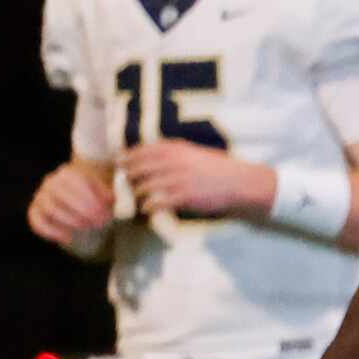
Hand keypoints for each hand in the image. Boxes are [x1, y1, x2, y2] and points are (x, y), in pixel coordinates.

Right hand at [27, 163, 113, 247]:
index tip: (107, 212)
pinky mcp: (34, 211)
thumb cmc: (94, 191)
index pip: (78, 183)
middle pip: (63, 196)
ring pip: (51, 209)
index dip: (93, 199)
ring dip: (70, 221)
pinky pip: (37, 222)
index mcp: (67, 173)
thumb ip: (107, 194)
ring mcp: (40, 197)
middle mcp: (50, 182)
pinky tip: (68, 238)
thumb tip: (109, 202)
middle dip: (84, 211)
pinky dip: (51, 232)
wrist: (78, 192)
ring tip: (87, 227)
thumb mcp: (104, 188)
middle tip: (100, 222)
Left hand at [123, 140, 272, 218]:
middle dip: (128, 175)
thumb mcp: (196, 152)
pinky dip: (149, 206)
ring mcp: (177, 180)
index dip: (127, 156)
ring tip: (137, 196)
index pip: (142, 150)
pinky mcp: (183, 197)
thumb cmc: (220, 167)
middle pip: (139, 168)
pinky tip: (148, 208)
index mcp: (176, 149)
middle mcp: (172, 162)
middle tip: (125, 181)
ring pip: (145, 186)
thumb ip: (175, 152)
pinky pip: (157, 202)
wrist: (239, 182)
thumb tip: (155, 155)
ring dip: (138, 192)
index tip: (119, 161)